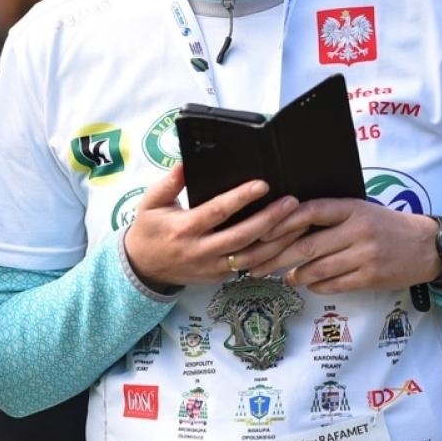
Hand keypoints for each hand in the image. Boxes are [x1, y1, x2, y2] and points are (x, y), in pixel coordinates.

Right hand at [122, 164, 298, 289]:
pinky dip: (270, 255)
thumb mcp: (150, 202)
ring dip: (278, 241)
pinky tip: (287, 242)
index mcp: (183, 228)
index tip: (262, 185)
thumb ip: (169, 183)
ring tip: (299, 222)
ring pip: (251, 257)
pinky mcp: (219, 277)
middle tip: (292, 202)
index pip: (217, 212)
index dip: (240, 198)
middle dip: (269, 220)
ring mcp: (211, 267)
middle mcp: (200, 251)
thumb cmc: (149, 230)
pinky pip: (249, 266)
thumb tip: (186, 163)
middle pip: (241, 237)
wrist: (142, 268)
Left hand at [243, 198, 441, 294]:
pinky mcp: (371, 278)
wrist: (427, 246)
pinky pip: (333, 285)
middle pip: (307, 246)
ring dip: (294, 275)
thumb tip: (284, 226)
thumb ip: (329, 216)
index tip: (260, 233)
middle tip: (255, 265)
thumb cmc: (385, 226)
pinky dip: (315, 285)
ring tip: (282, 276)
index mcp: (352, 208)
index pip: (310, 211)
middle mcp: (358, 230)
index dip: (282, 223)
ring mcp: (365, 256)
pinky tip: (306, 283)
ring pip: (317, 269)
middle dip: (276, 257)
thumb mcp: (360, 211)